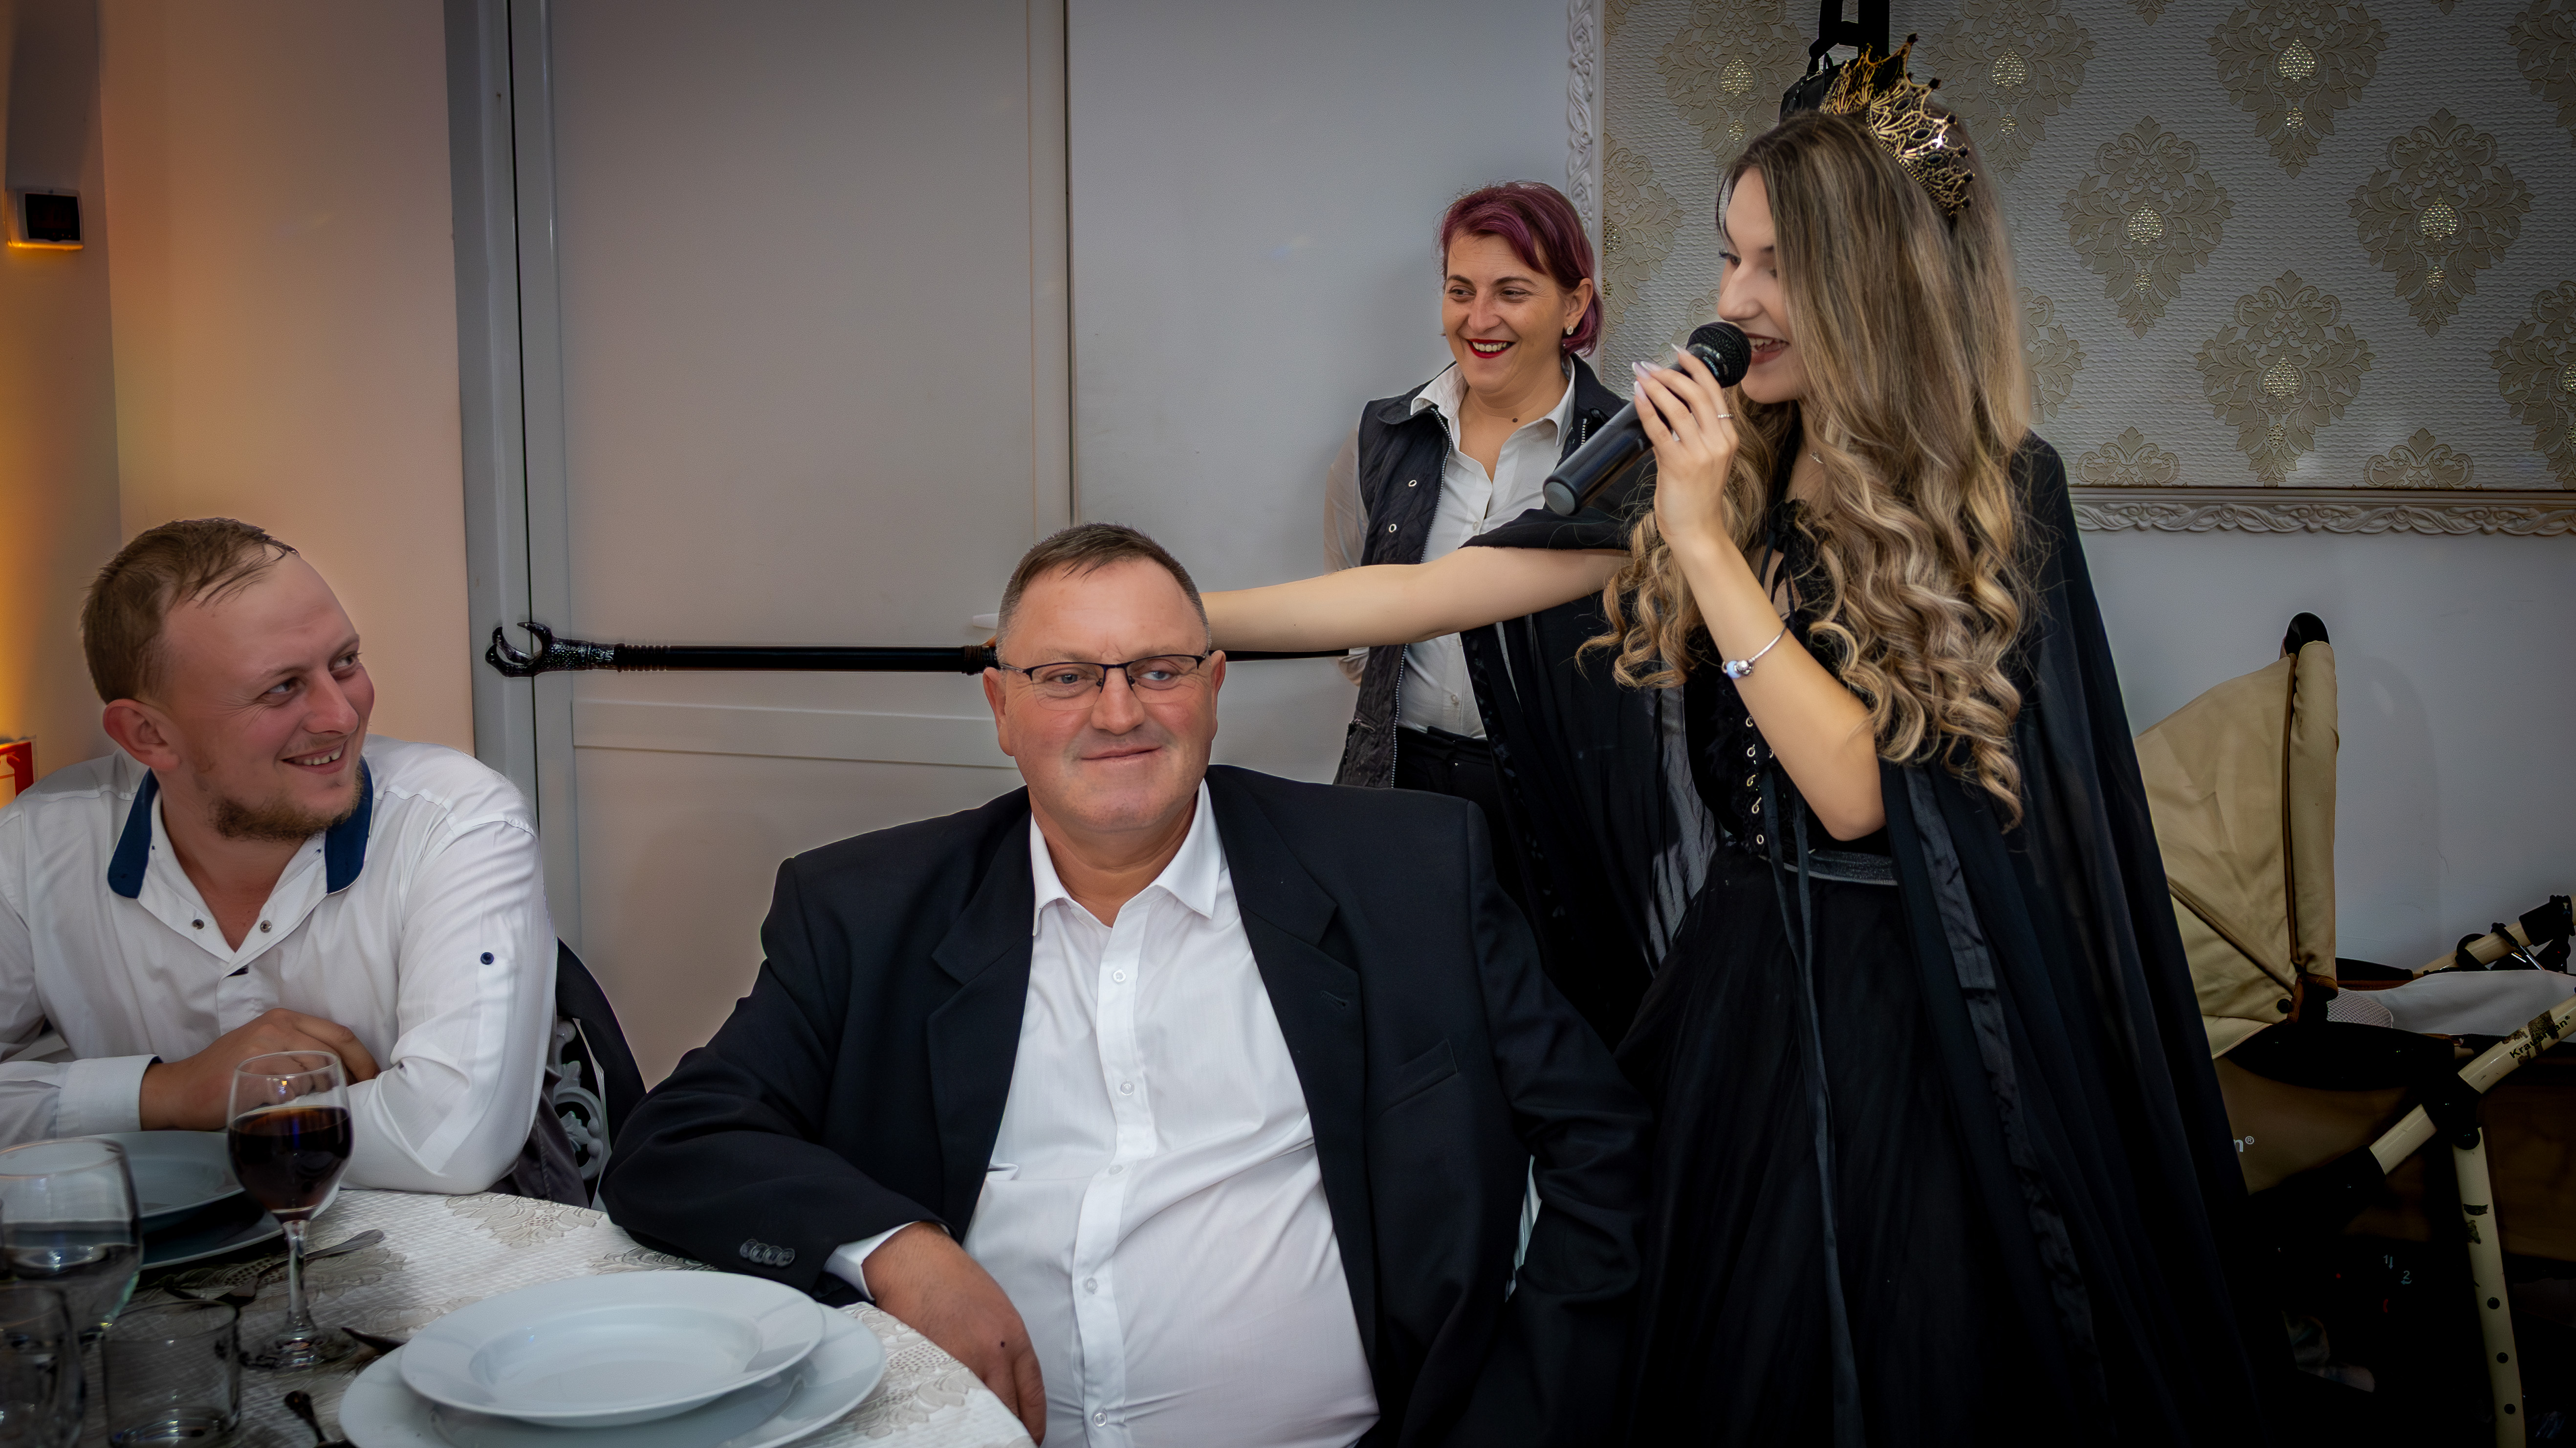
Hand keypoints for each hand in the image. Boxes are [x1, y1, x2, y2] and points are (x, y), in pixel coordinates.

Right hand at [137, 1008, 382, 1130]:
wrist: (180, 1090)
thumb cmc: (227, 1073)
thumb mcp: (266, 1048)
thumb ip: (300, 1050)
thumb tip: (342, 1070)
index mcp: (284, 1018)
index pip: (340, 1034)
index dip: (363, 1058)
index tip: (375, 1077)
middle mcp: (276, 1027)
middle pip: (333, 1053)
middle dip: (352, 1077)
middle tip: (359, 1097)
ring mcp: (263, 1048)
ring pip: (314, 1072)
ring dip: (317, 1092)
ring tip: (308, 1103)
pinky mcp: (251, 1073)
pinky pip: (290, 1090)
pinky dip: (293, 1102)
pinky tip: (283, 1107)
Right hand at [865, 1223, 1046, 1441]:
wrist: (918, 1261)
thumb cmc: (956, 1284)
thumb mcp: (997, 1313)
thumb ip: (1006, 1351)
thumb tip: (1009, 1391)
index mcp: (1014, 1338)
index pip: (1032, 1395)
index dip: (1033, 1425)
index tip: (1030, 1439)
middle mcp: (992, 1351)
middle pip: (1005, 1410)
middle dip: (1006, 1431)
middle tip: (1003, 1440)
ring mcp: (959, 1359)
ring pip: (975, 1411)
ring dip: (975, 1426)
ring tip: (974, 1435)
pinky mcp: (929, 1363)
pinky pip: (942, 1401)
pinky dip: (945, 1415)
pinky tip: (945, 1422)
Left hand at [1632, 348, 1741, 556]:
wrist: (1698, 532)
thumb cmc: (1697, 500)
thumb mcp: (1703, 462)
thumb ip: (1689, 436)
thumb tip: (1664, 413)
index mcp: (1727, 438)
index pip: (1715, 392)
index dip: (1697, 368)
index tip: (1681, 353)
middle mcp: (1719, 443)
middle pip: (1698, 394)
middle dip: (1672, 373)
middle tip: (1652, 365)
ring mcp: (1701, 454)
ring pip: (1679, 407)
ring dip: (1657, 386)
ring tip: (1642, 375)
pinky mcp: (1680, 465)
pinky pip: (1661, 429)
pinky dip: (1647, 409)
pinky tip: (1638, 397)